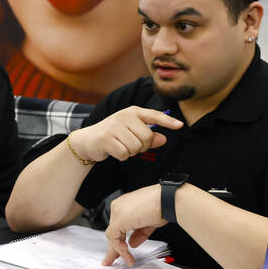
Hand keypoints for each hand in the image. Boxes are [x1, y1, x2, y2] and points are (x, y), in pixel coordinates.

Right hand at [68, 107, 182, 163]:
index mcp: (132, 112)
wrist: (87, 140)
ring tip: (121, 147)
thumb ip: (149, 137)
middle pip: (147, 137)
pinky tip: (114, 151)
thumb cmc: (113, 136)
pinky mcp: (106, 138)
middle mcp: (124, 116)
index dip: (168, 122)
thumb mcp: (131, 134)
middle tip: (131, 145)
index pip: (154, 116)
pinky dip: (121, 157)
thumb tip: (164, 138)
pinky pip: (124, 153)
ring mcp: (114, 126)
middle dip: (142, 146)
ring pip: (136, 147)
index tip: (180, 125)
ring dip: (130, 152)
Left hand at [102, 184, 164, 266]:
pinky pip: (114, 237)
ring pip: (112, 235)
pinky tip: (126, 254)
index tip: (122, 250)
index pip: (118, 226)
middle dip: (114, 247)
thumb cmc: (162, 205)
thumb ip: (138, 233)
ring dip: (118, 250)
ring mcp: (117, 212)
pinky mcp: (118, 219)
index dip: (119, 240)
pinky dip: (119, 248)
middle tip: (112, 259)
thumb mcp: (148, 223)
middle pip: (113, 231)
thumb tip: (132, 244)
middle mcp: (118, 207)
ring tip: (125, 260)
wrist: (167, 200)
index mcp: (125, 205)